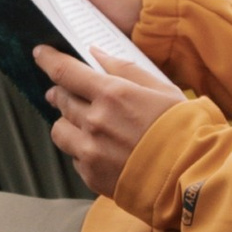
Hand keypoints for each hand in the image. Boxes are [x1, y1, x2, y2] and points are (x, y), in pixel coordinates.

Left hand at [36, 44, 179, 195]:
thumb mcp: (160, 88)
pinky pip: (74, 157)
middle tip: (66, 89)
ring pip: (60, 130)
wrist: (191, 178)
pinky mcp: (92, 176)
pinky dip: (82, 149)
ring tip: (85, 122)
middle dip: (61, 91)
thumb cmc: (183, 130)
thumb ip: (125, 69)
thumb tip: (97, 54)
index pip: (65, 72)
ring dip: (67, 122)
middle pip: (61, 99)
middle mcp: (95, 122)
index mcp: (112, 94)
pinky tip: (103, 148)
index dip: (49, 60)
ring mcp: (91, 152)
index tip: (41, 54)